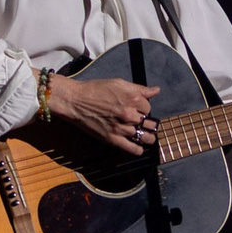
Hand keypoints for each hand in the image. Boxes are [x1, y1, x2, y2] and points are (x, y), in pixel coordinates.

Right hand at [46, 73, 160, 153]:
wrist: (75, 101)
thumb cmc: (95, 89)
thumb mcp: (119, 83)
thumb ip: (140, 89)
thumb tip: (156, 91)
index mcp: (133, 99)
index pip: (148, 107)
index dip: (144, 108)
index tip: (138, 109)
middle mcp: (130, 114)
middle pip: (150, 123)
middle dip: (148, 123)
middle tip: (143, 124)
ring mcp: (122, 128)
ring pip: (145, 137)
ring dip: (148, 137)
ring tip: (147, 137)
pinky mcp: (112, 139)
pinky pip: (132, 149)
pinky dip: (139, 150)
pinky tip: (139, 147)